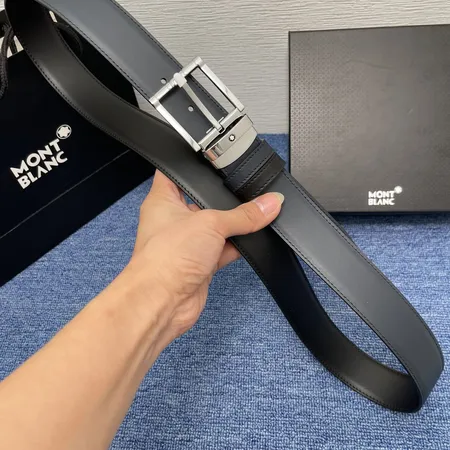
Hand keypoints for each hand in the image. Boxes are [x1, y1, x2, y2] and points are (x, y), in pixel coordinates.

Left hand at [123, 170, 283, 343]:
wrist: (162, 302)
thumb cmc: (165, 259)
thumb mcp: (210, 224)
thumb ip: (243, 214)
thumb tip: (269, 203)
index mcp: (163, 200)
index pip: (176, 172)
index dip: (194, 165)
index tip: (215, 157)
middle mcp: (173, 220)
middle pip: (203, 201)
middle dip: (224, 198)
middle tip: (246, 187)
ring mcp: (187, 242)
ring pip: (216, 227)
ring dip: (234, 225)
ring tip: (257, 212)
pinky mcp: (200, 263)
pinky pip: (224, 248)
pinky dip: (239, 245)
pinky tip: (255, 238)